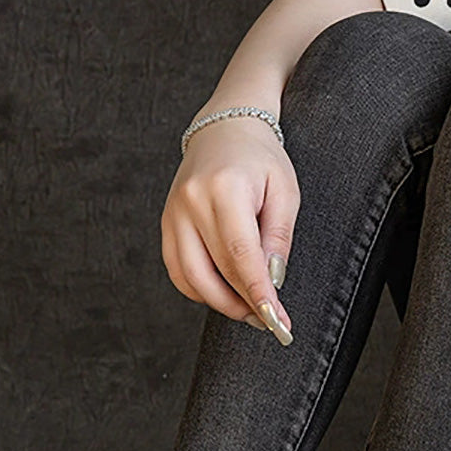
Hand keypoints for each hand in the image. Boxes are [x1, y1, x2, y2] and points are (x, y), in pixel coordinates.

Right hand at [160, 116, 298, 344]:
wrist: (223, 130)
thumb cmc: (260, 160)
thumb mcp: (284, 193)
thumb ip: (278, 239)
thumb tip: (271, 284)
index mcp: (225, 189)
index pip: (241, 256)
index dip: (257, 294)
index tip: (276, 320)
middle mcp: (192, 202)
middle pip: (216, 272)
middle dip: (243, 303)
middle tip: (267, 319)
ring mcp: (173, 214)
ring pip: (192, 278)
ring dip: (221, 302)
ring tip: (247, 308)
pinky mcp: (166, 225)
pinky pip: (179, 272)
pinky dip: (200, 290)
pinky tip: (222, 291)